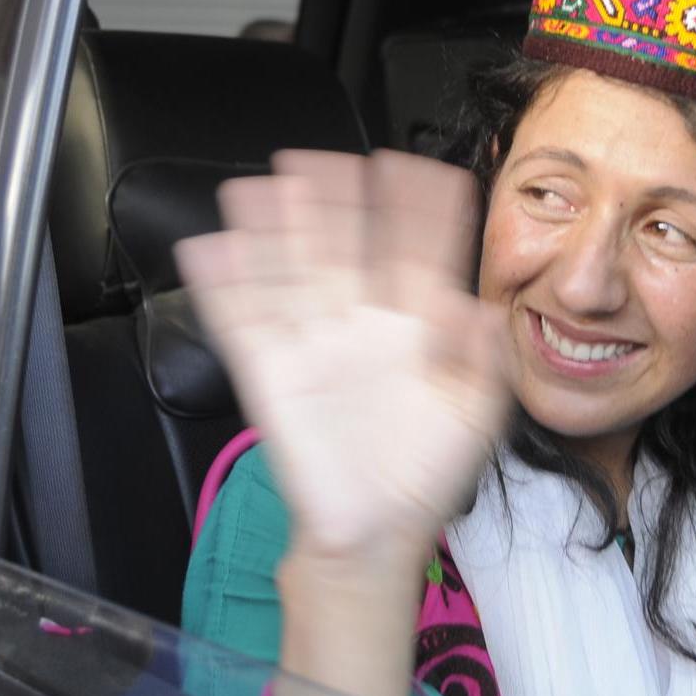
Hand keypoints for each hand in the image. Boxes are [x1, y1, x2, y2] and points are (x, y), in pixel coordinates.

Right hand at [175, 150, 508, 584]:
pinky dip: (223, 286)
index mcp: (413, 326)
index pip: (415, 251)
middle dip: (335, 202)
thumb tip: (481, 309)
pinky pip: (241, 322)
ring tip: (265, 185)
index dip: (417, 209)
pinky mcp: (270, 374)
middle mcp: (360, 324)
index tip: (418, 167)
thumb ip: (485, 360)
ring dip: (275, 229)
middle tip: (326, 158)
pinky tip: (211, 247)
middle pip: (344, 247)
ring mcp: (312, 346)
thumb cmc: (426, 476)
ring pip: (289, 271)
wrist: (374, 536)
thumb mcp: (476, 416)